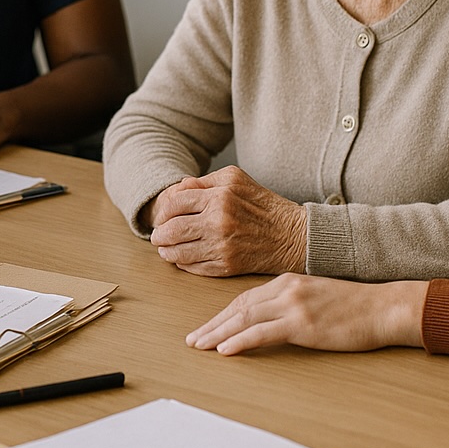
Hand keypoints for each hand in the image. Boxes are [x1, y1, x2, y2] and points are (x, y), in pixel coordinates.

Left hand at [149, 166, 304, 276]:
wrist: (292, 236)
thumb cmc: (263, 204)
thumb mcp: (236, 179)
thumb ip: (204, 181)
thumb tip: (178, 188)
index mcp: (219, 197)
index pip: (174, 204)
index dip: (163, 212)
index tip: (162, 217)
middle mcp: (218, 222)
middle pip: (171, 230)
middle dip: (159, 235)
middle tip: (157, 236)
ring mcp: (221, 247)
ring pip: (178, 253)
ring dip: (166, 252)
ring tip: (165, 249)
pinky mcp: (226, 266)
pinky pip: (193, 268)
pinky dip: (182, 264)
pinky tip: (182, 259)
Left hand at [187, 274, 427, 354]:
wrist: (384, 306)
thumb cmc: (355, 305)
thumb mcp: (316, 295)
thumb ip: (291, 302)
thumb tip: (269, 319)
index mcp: (286, 280)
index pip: (245, 298)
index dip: (222, 314)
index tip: (206, 327)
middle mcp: (285, 288)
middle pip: (238, 307)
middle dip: (213, 324)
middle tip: (193, 339)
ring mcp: (293, 305)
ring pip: (244, 318)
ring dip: (218, 333)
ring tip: (200, 345)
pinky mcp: (303, 324)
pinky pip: (263, 332)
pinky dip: (240, 340)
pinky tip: (225, 349)